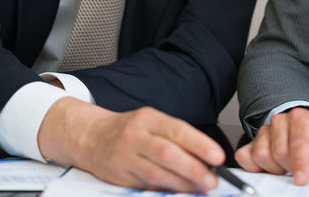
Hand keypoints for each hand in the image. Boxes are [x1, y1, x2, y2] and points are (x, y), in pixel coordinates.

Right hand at [38, 97, 224, 192]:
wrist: (91, 137)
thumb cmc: (129, 129)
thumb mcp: (152, 122)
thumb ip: (176, 137)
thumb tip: (205, 156)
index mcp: (148, 119)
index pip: (177, 130)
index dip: (199, 144)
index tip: (217, 156)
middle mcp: (135, 137)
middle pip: (166, 153)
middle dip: (192, 169)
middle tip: (211, 180)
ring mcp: (125, 157)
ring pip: (155, 174)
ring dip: (181, 184)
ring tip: (200, 188)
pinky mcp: (119, 176)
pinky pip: (145, 186)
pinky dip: (163, 191)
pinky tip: (178, 192)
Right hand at [234, 107, 308, 184]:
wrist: (303, 129)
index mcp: (301, 118)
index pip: (297, 142)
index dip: (299, 163)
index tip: (302, 179)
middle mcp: (280, 121)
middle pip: (279, 152)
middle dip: (290, 167)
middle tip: (302, 171)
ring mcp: (264, 131)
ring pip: (262, 156)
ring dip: (276, 169)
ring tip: (288, 167)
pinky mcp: (251, 142)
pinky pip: (245, 157)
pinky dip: (256, 168)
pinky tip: (270, 169)